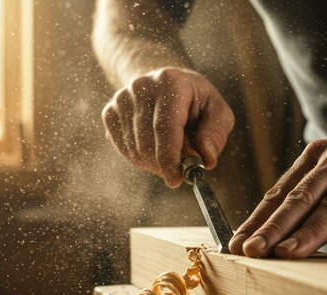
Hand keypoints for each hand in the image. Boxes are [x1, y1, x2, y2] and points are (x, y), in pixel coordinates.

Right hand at [101, 67, 234, 186]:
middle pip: (148, 142)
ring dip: (155, 163)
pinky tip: (154, 147)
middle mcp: (141, 87)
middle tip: (182, 167)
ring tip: (171, 151)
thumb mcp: (216, 110)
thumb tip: (206, 158)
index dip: (169, 157)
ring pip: (135, 150)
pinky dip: (141, 158)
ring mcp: (121, 99)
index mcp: (170, 81)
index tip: (176, 180)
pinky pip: (124, 150)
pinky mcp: (109, 112)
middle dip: (166, 164)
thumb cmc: (195, 101)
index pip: (165, 126)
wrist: (163, 84)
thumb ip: (215, 133)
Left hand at [229, 124, 326, 258]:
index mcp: (318, 156)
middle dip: (273, 227)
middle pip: (301, 198)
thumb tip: (274, 229)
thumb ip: (312, 191)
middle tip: (250, 251)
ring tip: (287, 254)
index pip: (281, 191)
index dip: (258, 218)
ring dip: (309, 232)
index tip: (236, 243)